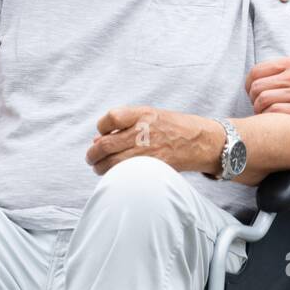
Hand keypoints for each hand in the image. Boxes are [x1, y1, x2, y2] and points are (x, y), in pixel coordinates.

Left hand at [85, 105, 224, 175]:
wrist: (198, 140)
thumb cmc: (170, 126)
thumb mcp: (149, 115)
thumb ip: (124, 124)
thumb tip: (97, 140)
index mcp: (142, 114)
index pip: (110, 118)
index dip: (101, 127)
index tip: (102, 133)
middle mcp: (144, 131)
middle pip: (106, 144)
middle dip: (93, 154)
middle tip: (91, 157)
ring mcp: (148, 150)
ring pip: (112, 164)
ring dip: (100, 167)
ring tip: (99, 167)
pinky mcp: (153, 167)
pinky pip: (126, 173)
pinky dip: (116, 175)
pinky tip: (115, 174)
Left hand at [245, 55, 289, 128]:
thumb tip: (270, 72)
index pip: (258, 70)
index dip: (249, 83)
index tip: (251, 91)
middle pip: (257, 86)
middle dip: (251, 97)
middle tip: (256, 104)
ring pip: (263, 99)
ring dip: (258, 109)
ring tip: (263, 114)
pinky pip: (276, 111)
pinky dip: (268, 116)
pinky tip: (272, 120)